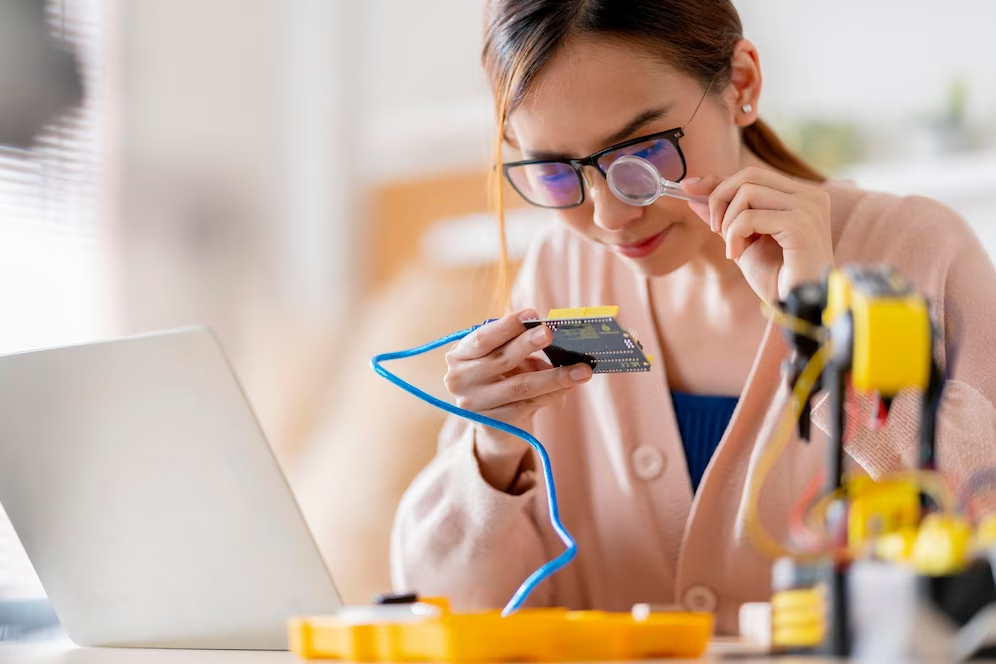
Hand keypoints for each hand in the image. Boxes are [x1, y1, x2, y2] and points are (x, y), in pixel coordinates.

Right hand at [444, 308, 592, 455]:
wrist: (494, 426)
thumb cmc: (500, 379)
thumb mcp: (500, 358)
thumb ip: (517, 346)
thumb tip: (550, 336)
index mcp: (459, 356)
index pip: (482, 338)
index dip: (507, 326)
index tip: (531, 313)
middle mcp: (460, 381)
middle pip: (500, 360)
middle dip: (527, 344)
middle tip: (550, 333)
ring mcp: (476, 405)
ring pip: (520, 386)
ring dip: (554, 376)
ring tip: (581, 369)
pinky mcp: (495, 424)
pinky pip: (530, 405)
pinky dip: (553, 393)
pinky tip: (571, 385)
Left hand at [682, 167, 833, 303]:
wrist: (797, 306)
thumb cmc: (777, 280)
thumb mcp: (743, 243)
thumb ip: (724, 217)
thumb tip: (693, 194)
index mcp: (800, 197)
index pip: (752, 175)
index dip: (717, 180)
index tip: (688, 187)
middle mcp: (809, 196)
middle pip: (748, 176)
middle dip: (719, 199)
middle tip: (715, 230)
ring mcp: (808, 207)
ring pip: (747, 193)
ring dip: (728, 223)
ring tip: (732, 249)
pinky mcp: (800, 223)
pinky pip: (750, 217)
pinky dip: (734, 235)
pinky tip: (736, 255)